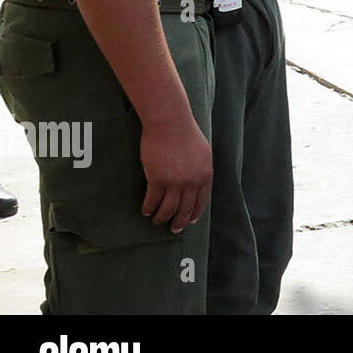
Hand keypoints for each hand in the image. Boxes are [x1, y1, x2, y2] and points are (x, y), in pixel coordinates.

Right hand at [140, 115, 211, 233]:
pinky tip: (146, 211)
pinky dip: (149, 208)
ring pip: (168, 209)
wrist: (170, 123)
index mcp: (205, 175)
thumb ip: (201, 169)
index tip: (189, 221)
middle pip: (185, 209)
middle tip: (174, 229)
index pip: (201, 201)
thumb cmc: (186, 134)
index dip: (194, 213)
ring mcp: (175, 182)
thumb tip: (197, 183)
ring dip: (162, 218)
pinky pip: (153, 200)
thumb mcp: (203, 153)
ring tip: (157, 221)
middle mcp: (192, 182)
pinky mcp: (157, 179)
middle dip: (179, 222)